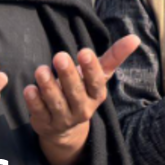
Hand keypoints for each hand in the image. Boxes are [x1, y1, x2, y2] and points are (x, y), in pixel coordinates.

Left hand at [24, 35, 139, 164]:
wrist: (65, 126)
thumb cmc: (82, 91)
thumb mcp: (98, 75)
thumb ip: (114, 56)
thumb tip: (135, 38)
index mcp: (97, 95)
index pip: (96, 82)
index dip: (91, 68)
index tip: (84, 52)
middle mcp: (82, 109)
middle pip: (75, 93)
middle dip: (68, 75)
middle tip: (59, 56)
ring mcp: (63, 119)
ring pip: (56, 103)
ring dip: (49, 87)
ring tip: (41, 70)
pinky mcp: (45, 125)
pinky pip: (39, 113)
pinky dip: (34, 102)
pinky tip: (29, 88)